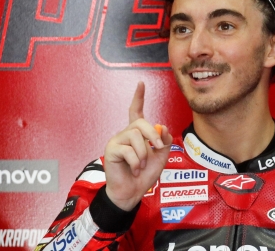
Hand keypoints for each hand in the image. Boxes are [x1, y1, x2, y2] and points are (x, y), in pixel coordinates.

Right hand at [104, 81, 172, 210]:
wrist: (132, 192)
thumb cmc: (144, 175)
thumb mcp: (161, 157)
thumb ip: (163, 141)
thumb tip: (160, 126)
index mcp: (137, 134)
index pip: (136, 111)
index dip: (139, 97)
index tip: (141, 83)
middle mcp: (125, 134)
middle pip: (140, 123)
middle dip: (152, 135)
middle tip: (157, 148)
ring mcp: (117, 141)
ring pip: (135, 136)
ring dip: (144, 153)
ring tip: (142, 165)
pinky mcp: (111, 150)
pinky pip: (128, 150)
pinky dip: (136, 162)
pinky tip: (134, 170)